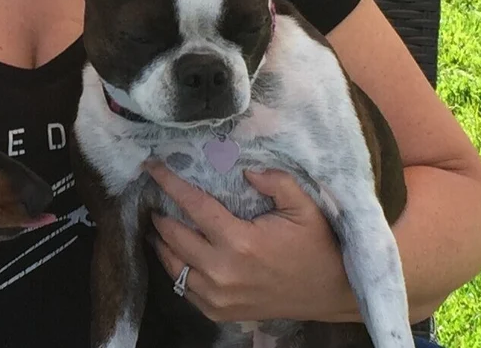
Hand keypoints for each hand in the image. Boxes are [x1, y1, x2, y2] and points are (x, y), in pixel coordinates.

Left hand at [145, 162, 352, 321]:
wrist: (329, 294)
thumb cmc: (316, 248)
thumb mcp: (305, 207)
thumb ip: (276, 182)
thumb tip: (245, 170)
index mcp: (240, 242)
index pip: (193, 205)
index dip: (169, 183)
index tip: (152, 167)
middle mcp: (222, 271)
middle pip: (173, 236)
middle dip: (160, 213)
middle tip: (154, 198)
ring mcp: (218, 296)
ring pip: (172, 265)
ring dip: (162, 242)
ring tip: (159, 223)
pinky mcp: (220, 312)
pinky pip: (183, 289)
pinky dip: (175, 269)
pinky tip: (176, 253)